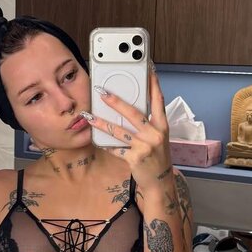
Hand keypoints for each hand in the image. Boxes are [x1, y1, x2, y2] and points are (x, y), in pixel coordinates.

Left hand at [80, 65, 172, 192]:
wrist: (160, 182)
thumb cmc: (157, 157)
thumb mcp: (158, 137)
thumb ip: (148, 123)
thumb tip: (129, 108)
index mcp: (162, 126)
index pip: (159, 100)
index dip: (153, 84)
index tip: (147, 69)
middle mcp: (155, 134)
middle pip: (133, 113)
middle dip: (116, 102)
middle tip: (102, 92)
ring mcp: (145, 147)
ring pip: (120, 131)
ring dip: (102, 123)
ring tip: (89, 116)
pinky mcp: (135, 158)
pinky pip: (116, 149)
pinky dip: (105, 144)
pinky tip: (95, 138)